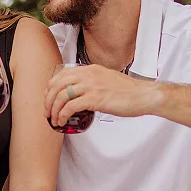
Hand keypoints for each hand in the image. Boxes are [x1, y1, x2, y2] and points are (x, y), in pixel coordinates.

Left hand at [45, 64, 161, 127]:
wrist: (144, 95)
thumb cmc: (128, 91)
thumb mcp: (106, 79)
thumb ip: (92, 82)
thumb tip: (79, 93)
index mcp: (90, 69)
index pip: (62, 74)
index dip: (51, 87)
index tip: (48, 98)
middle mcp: (88, 74)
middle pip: (57, 84)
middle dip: (48, 100)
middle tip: (47, 112)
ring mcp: (91, 86)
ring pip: (61, 96)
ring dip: (53, 110)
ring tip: (53, 120)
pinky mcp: (95, 99)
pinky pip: (70, 106)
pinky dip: (62, 115)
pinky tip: (62, 121)